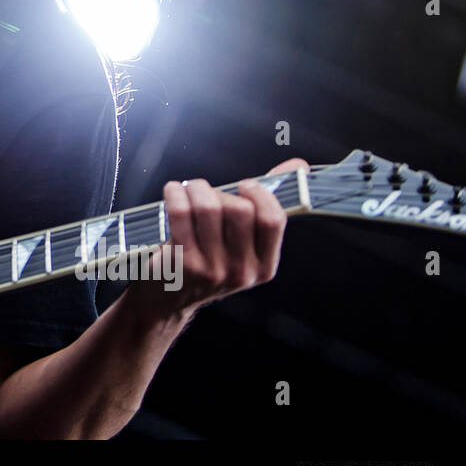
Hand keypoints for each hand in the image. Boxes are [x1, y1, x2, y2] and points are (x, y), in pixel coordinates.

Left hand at [125, 157, 308, 323]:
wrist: (167, 299)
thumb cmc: (206, 260)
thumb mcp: (241, 243)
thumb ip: (267, 204)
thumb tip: (298, 166)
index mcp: (264, 266)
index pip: (273, 220)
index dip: (260, 194)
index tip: (244, 185)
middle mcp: (242, 271)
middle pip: (239, 210)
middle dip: (220, 191)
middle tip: (206, 193)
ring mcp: (212, 269)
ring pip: (209, 208)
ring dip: (195, 188)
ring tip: (187, 189)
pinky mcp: (182, 262)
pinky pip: (181, 213)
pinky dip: (175, 193)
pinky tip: (173, 192)